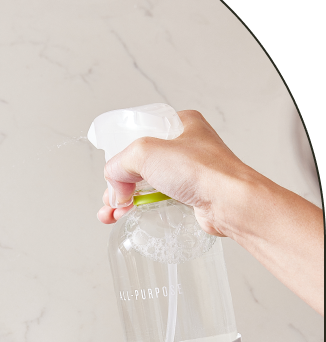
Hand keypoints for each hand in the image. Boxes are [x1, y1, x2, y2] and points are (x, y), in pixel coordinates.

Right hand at [96, 109, 257, 236]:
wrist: (231, 203)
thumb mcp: (146, 152)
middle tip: (110, 198)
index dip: (119, 153)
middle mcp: (184, 146)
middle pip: (138, 162)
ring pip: (145, 183)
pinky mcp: (189, 195)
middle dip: (118, 182)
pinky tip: (125, 218)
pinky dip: (138, 208)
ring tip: (109, 215)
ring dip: (123, 199)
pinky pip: (156, 200)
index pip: (137, 134)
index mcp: (178, 124)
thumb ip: (120, 162)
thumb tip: (113, 183)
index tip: (110, 172)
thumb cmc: (202, 171)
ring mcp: (187, 172)